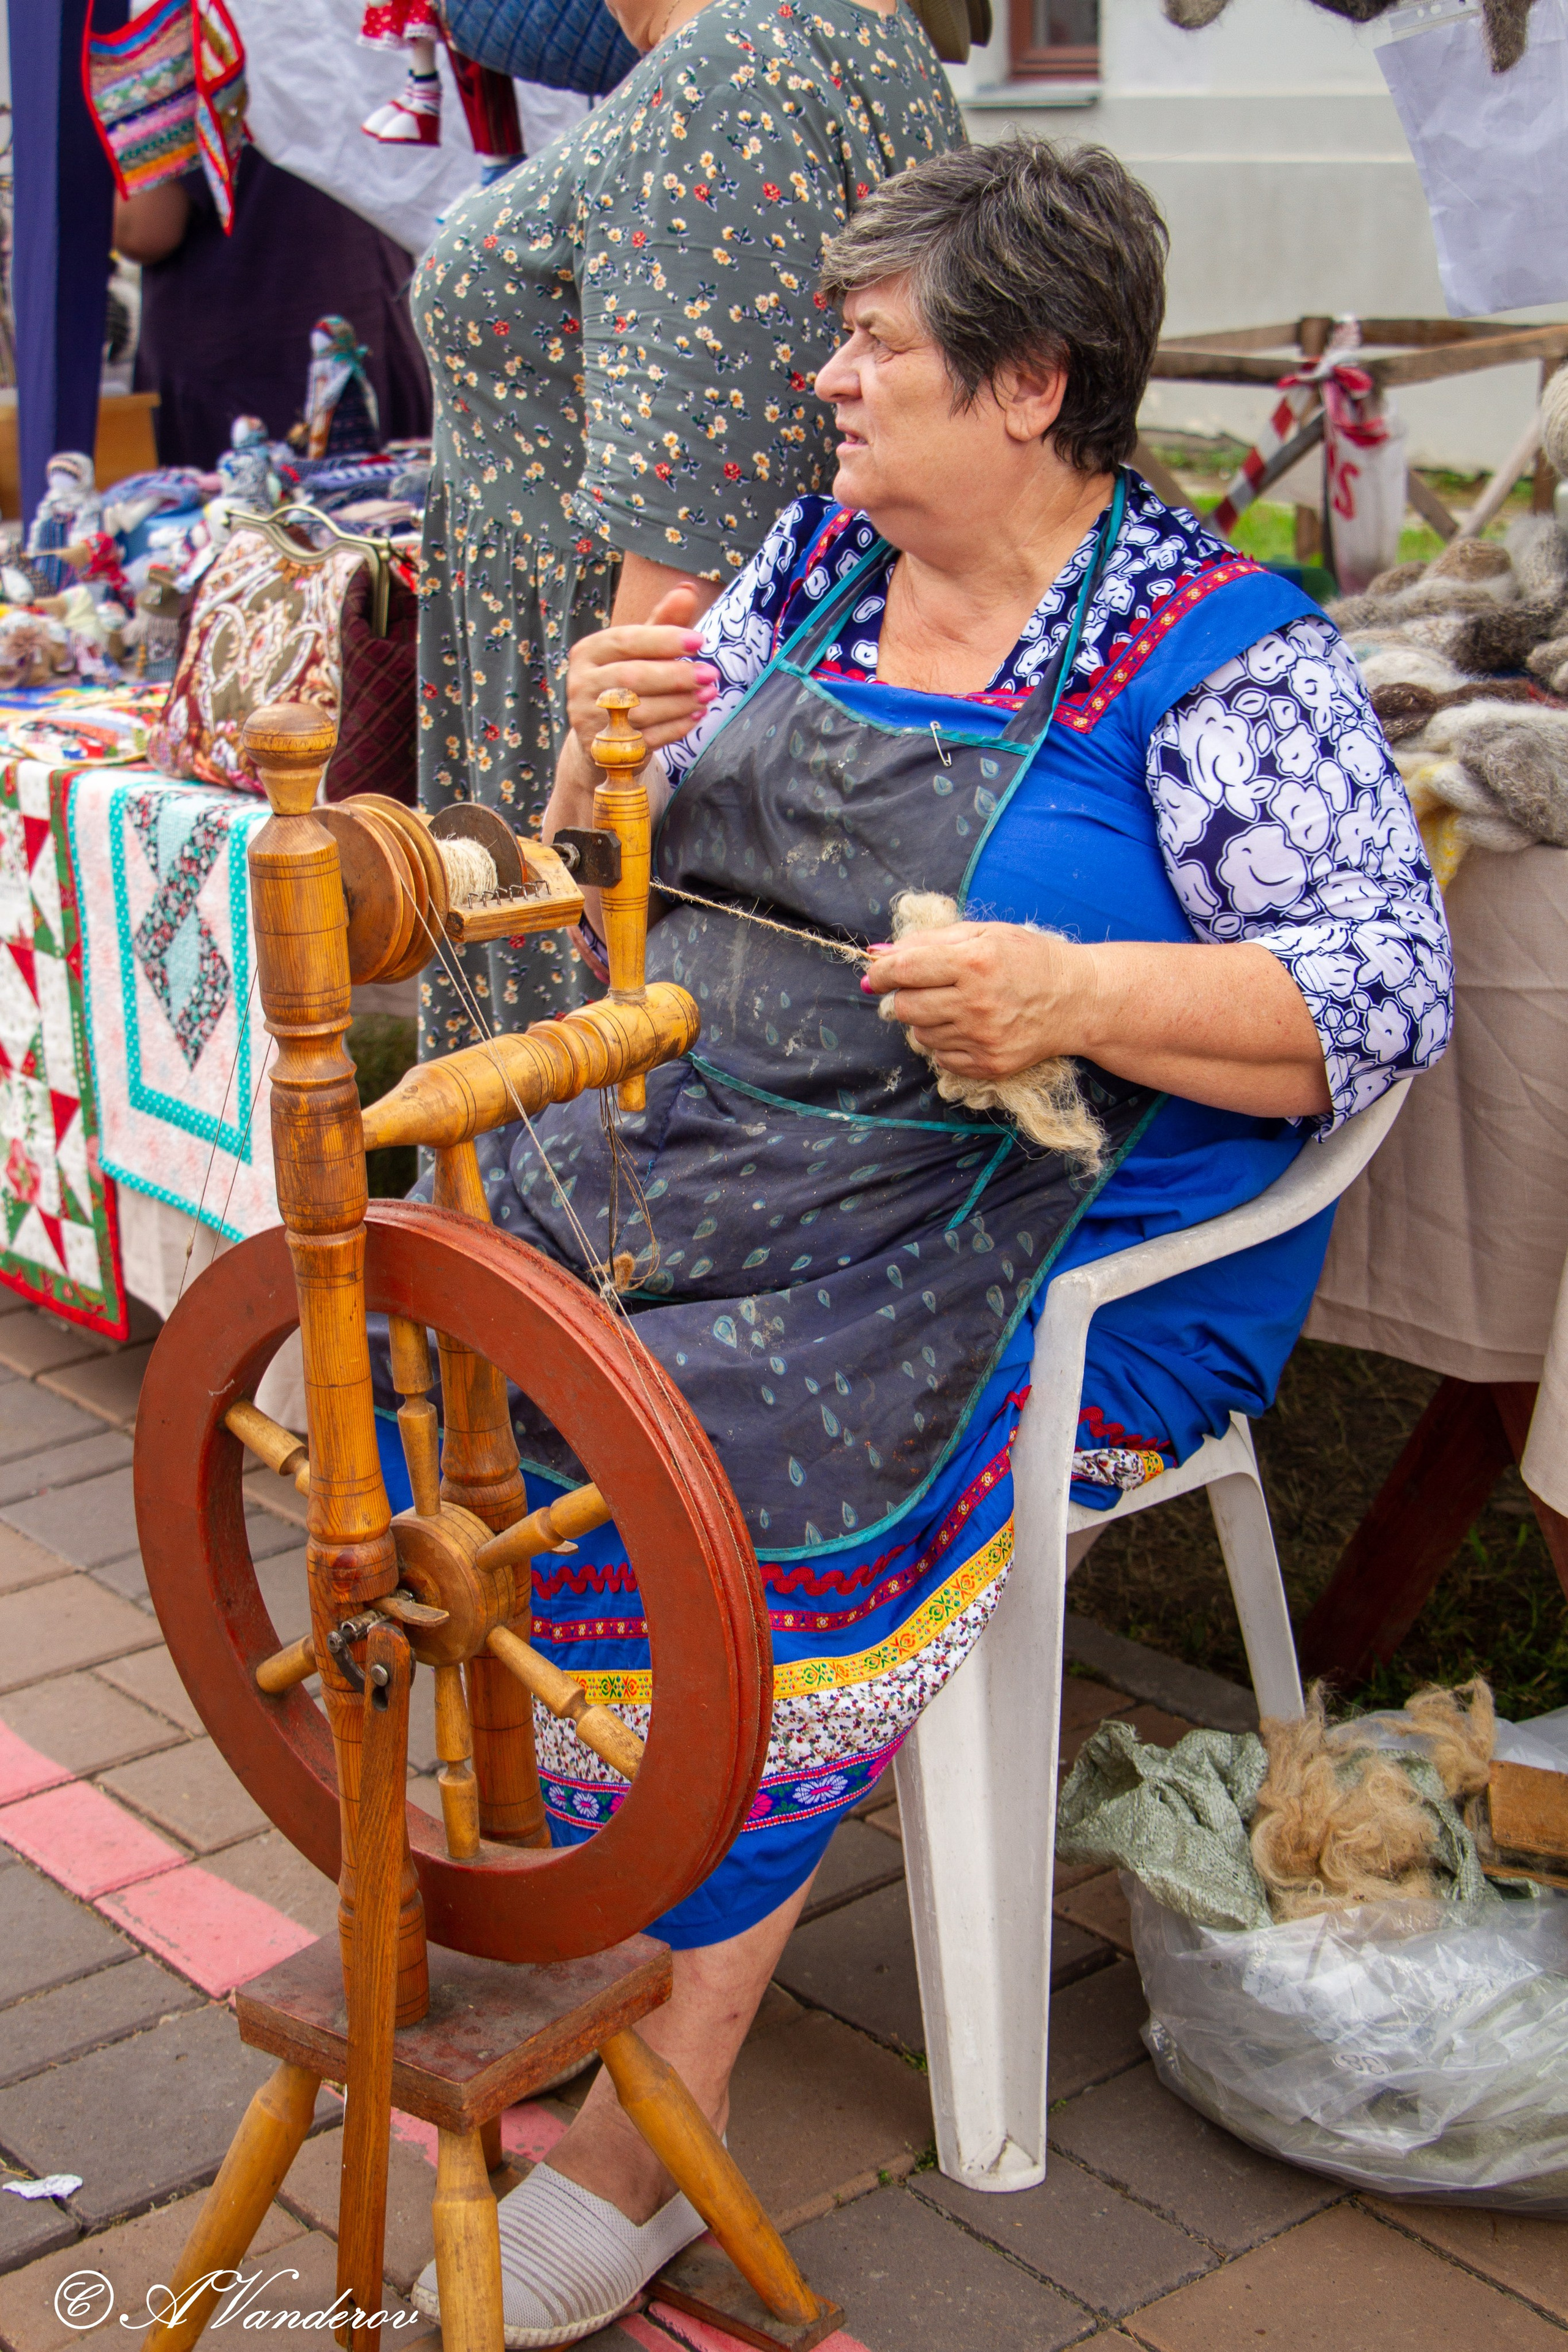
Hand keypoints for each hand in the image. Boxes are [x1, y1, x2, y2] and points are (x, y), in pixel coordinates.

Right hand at [565, 584, 719, 755]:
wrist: (603, 737)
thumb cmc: (626, 684)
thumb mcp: (640, 652)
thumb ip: (662, 623)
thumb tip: (688, 589)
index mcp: (588, 652)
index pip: (625, 640)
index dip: (663, 640)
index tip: (699, 640)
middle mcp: (581, 684)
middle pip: (632, 678)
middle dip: (676, 676)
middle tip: (711, 673)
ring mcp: (589, 720)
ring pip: (640, 710)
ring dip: (680, 703)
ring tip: (709, 694)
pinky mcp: (605, 750)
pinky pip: (646, 739)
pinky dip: (675, 727)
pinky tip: (696, 716)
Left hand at [860, 922, 1095, 1078]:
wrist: (1076, 1000)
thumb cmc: (1028, 959)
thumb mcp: (983, 934)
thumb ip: (928, 941)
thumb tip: (878, 954)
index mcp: (974, 962)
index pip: (904, 971)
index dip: (882, 973)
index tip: (877, 974)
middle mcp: (977, 1003)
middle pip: (906, 1008)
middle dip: (905, 997)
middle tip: (922, 989)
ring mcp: (983, 1038)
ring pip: (921, 1035)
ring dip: (928, 1021)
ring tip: (957, 1006)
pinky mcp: (989, 1065)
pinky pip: (941, 1058)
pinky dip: (946, 1043)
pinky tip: (970, 1027)